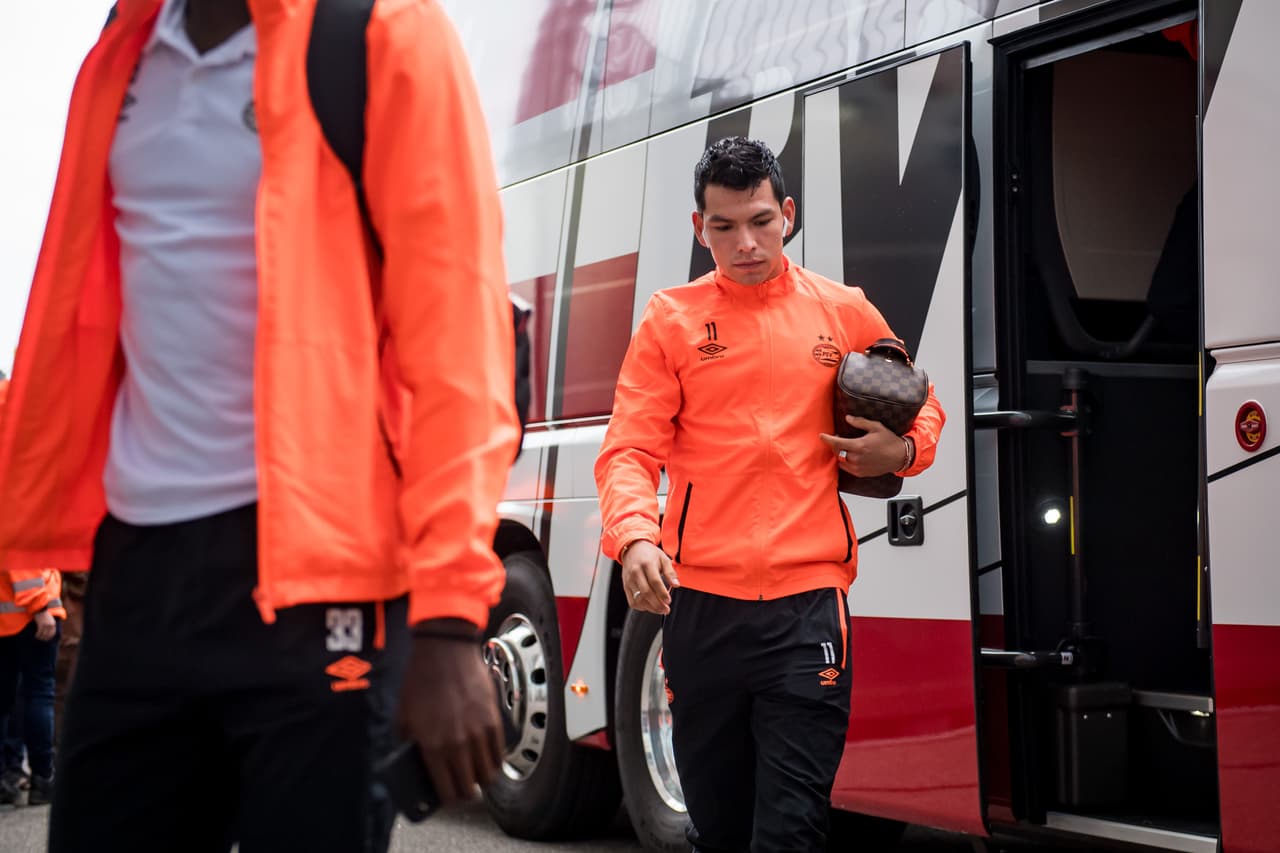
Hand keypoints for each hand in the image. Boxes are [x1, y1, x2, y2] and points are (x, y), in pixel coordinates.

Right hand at [33, 610, 56, 641]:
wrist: (41, 609)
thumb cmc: (44, 615)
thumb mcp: (49, 620)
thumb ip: (50, 625)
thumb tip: (48, 631)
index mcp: (53, 624)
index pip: (53, 633)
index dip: (49, 637)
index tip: (46, 639)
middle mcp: (50, 625)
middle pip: (48, 634)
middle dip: (44, 638)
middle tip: (41, 640)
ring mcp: (46, 625)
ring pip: (43, 634)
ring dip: (40, 637)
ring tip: (37, 637)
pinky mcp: (41, 625)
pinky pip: (39, 632)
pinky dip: (37, 634)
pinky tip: (35, 635)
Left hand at [396, 635, 503, 805]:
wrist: (444, 652)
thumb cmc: (421, 681)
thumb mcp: (403, 717)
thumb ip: (408, 744)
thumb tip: (414, 760)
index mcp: (432, 747)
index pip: (446, 790)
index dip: (448, 800)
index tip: (447, 798)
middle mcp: (458, 744)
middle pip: (469, 787)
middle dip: (465, 792)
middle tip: (462, 788)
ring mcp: (478, 733)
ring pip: (489, 774)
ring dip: (482, 779)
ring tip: (477, 775)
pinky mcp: (493, 719)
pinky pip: (500, 752)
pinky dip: (495, 760)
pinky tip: (489, 758)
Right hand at [621, 540, 679, 614]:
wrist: (632, 549)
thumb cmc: (649, 554)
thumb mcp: (663, 558)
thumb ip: (670, 572)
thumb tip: (676, 585)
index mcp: (646, 564)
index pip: (654, 581)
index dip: (662, 593)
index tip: (669, 601)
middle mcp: (636, 572)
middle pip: (646, 592)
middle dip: (657, 604)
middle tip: (666, 609)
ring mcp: (629, 580)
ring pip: (638, 599)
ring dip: (650, 608)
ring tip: (660, 610)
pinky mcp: (625, 586)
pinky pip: (632, 601)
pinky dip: (641, 607)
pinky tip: (650, 606)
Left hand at [819, 415, 907, 477]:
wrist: (900, 456)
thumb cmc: (889, 441)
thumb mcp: (876, 427)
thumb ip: (860, 422)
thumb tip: (848, 418)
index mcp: (859, 446)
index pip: (837, 443)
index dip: (827, 439)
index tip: (822, 436)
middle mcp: (857, 458)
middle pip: (837, 452)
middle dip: (835, 445)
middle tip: (839, 438)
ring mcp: (858, 467)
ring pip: (841, 461)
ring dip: (840, 454)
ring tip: (845, 447)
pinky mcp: (861, 474)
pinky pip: (847, 469)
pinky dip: (845, 462)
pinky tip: (850, 456)